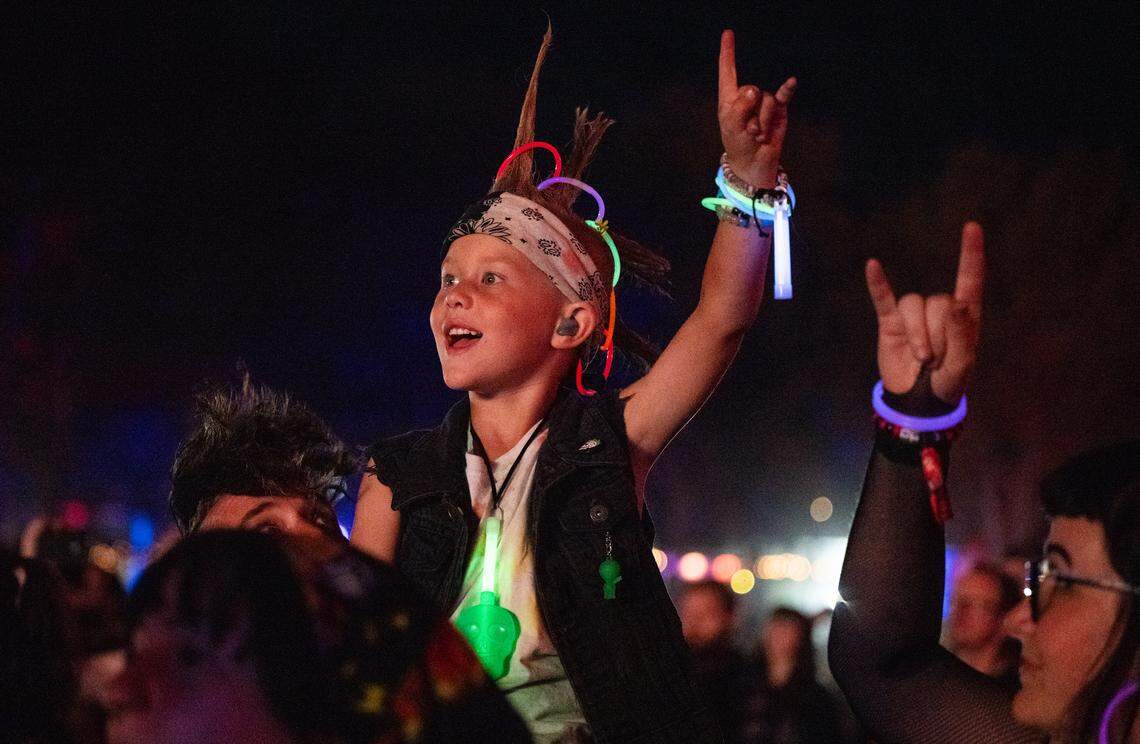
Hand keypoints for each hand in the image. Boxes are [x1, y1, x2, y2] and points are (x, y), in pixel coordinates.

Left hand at [718, 29, 795, 188]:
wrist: (755, 163)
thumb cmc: (738, 145)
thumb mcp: (733, 127)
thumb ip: (740, 107)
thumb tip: (754, 90)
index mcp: (730, 98)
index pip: (728, 72)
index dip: (727, 53)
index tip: (728, 33)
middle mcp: (747, 96)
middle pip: (750, 89)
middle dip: (750, 113)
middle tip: (748, 132)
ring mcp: (763, 102)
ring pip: (766, 100)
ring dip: (763, 121)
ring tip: (758, 134)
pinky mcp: (779, 109)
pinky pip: (783, 96)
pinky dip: (787, 89)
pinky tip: (791, 82)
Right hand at [866, 222, 984, 403]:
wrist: (918, 400)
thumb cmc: (947, 383)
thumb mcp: (963, 366)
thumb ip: (963, 336)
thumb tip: (957, 305)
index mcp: (965, 316)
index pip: (970, 279)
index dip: (971, 254)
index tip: (972, 227)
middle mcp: (940, 310)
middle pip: (938, 302)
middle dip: (938, 334)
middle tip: (938, 360)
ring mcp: (914, 315)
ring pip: (914, 306)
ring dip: (918, 336)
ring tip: (922, 359)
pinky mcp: (891, 322)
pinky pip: (884, 298)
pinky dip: (878, 283)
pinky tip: (872, 265)